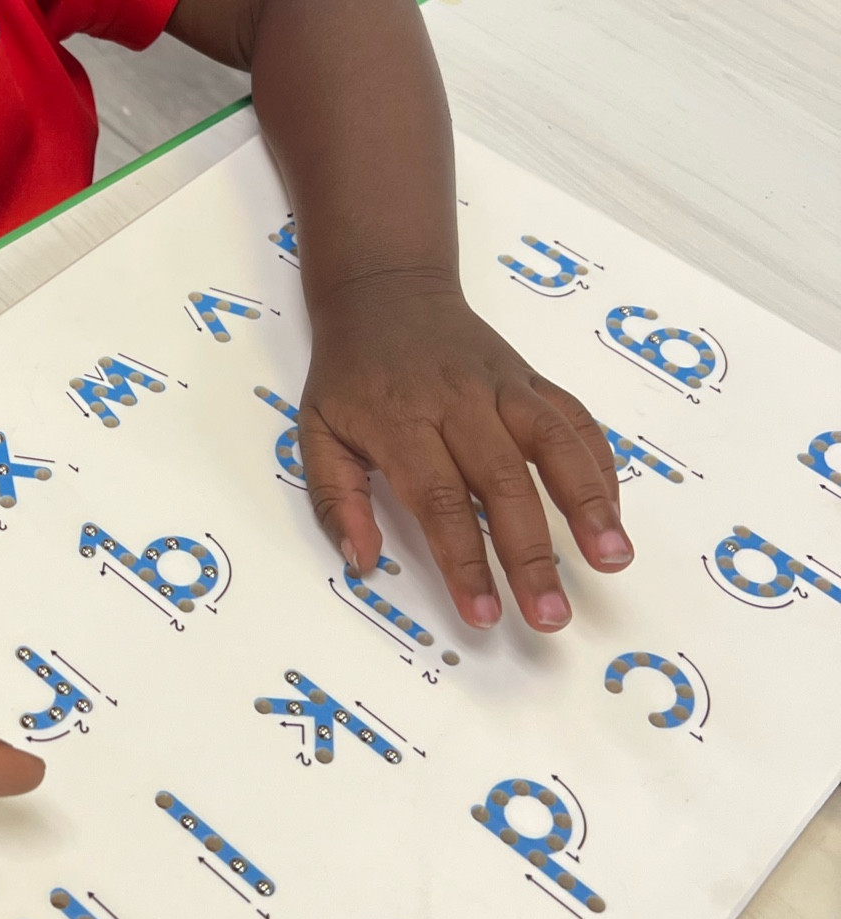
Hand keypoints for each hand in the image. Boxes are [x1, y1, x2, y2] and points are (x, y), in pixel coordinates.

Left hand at [296, 278, 631, 631]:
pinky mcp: (531, 378)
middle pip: (505, 484)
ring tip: (614, 558)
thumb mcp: (314, 435)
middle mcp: (459, 403)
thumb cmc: (348, 376)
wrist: (384, 292)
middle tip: (552, 615)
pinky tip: (613, 512)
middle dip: (532, 555)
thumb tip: (362, 561)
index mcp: (401, 423)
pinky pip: (574, 419)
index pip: (439, 502)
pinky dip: (599, 464)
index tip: (483, 614)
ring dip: (590, 503)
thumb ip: (335, 501)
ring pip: (555, 444)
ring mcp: (502, 386)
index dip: (464, 562)